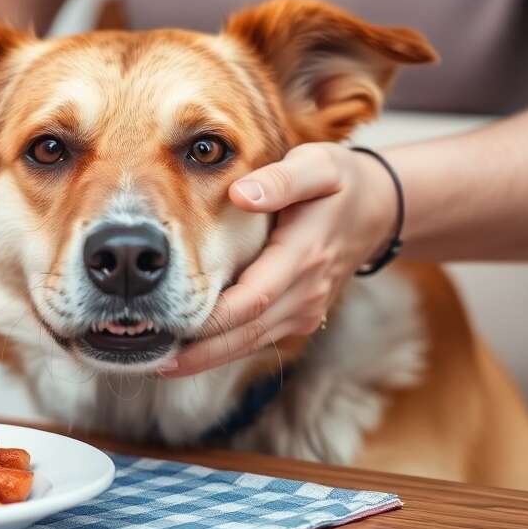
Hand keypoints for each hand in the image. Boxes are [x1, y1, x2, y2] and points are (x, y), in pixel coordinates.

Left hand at [161, 143, 398, 377]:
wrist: (378, 209)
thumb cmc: (340, 182)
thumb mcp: (318, 165)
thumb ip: (281, 181)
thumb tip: (241, 194)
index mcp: (305, 256)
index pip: (252, 300)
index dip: (212, 319)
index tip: (169, 326)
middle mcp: (306, 293)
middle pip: (245, 333)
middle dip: (198, 353)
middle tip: (150, 362)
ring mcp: (305, 310)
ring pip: (250, 343)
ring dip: (206, 358)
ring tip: (157, 363)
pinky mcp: (299, 317)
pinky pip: (257, 338)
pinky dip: (223, 348)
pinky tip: (186, 352)